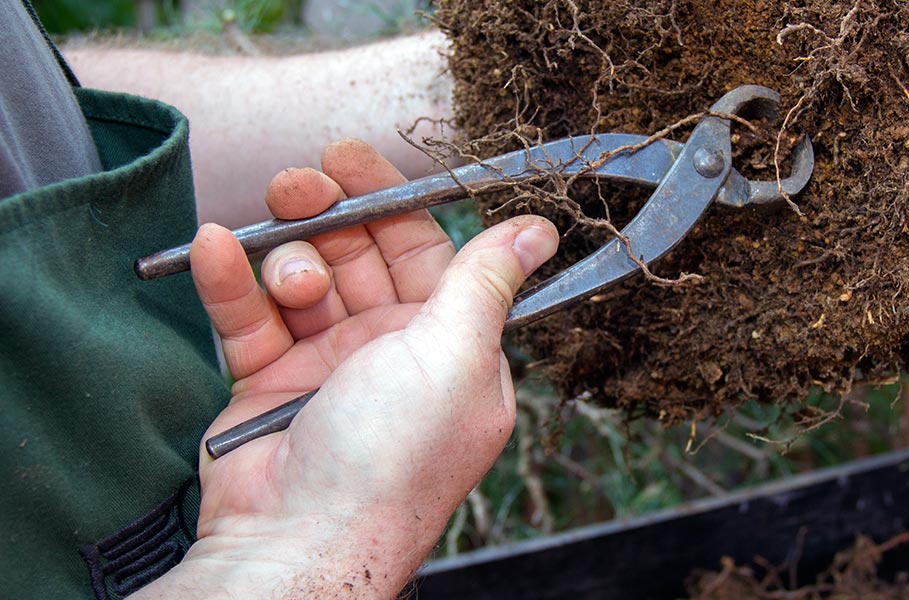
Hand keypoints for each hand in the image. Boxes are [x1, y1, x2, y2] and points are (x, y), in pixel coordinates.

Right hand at [134, 139, 557, 597]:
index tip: (354, 158)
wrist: (302, 539)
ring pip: (304, 278)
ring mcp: (329, 369)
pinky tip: (214, 248)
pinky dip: (230, 280)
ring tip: (286, 272)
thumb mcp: (456, 354)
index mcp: (453, 351)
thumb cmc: (393, 455)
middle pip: (361, 257)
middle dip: (332, 214)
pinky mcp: (267, 384)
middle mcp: (394, 356)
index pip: (428, 255)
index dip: (392, 203)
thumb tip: (539, 229)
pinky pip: (248, 316)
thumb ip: (487, 281)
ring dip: (288, 255)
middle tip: (302, 182)